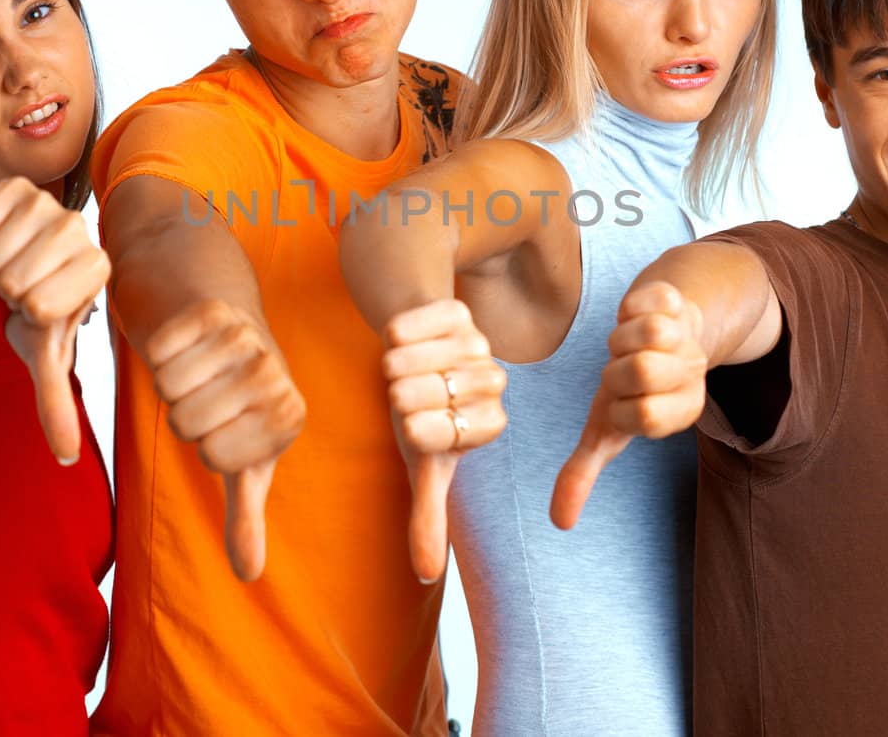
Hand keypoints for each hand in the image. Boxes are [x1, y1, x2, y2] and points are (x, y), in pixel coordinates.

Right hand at [0, 177, 110, 465]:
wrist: (12, 270)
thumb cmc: (36, 314)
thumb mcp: (45, 355)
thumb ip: (57, 403)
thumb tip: (67, 456)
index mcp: (98, 269)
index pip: (41, 304)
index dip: (27, 313)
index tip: (38, 307)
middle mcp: (83, 230)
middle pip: (14, 279)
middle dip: (5, 292)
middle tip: (19, 286)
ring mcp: (49, 203)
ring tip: (8, 267)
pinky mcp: (14, 185)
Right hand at [144, 299, 304, 581]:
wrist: (227, 327)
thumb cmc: (236, 404)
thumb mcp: (244, 458)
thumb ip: (245, 516)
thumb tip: (248, 575)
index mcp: (289, 417)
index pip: (214, 458)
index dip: (204, 446)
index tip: (224, 425)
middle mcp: (276, 374)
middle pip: (188, 423)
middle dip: (183, 415)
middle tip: (205, 395)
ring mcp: (249, 336)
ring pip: (169, 386)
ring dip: (169, 382)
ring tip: (197, 370)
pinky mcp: (216, 309)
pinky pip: (160, 348)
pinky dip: (160, 349)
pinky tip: (186, 342)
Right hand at [380, 299, 506, 582]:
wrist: (413, 351)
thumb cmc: (418, 412)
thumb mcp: (423, 465)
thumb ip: (429, 516)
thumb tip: (426, 575)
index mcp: (489, 426)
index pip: (435, 435)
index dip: (409, 429)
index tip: (411, 425)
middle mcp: (493, 383)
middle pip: (422, 395)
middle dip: (397, 395)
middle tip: (402, 391)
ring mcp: (478, 343)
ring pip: (416, 358)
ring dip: (393, 364)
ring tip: (397, 367)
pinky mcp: (458, 311)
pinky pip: (412, 323)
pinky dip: (394, 332)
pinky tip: (402, 337)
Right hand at [552, 281, 705, 529]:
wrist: (664, 329)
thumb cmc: (628, 387)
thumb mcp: (606, 428)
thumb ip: (583, 471)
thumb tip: (559, 523)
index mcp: (678, 412)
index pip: (646, 418)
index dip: (619, 407)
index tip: (620, 400)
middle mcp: (691, 376)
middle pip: (642, 371)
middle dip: (617, 368)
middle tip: (623, 367)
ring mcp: (689, 336)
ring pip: (650, 332)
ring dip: (623, 336)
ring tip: (629, 342)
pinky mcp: (680, 301)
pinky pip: (651, 299)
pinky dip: (632, 306)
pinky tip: (637, 315)